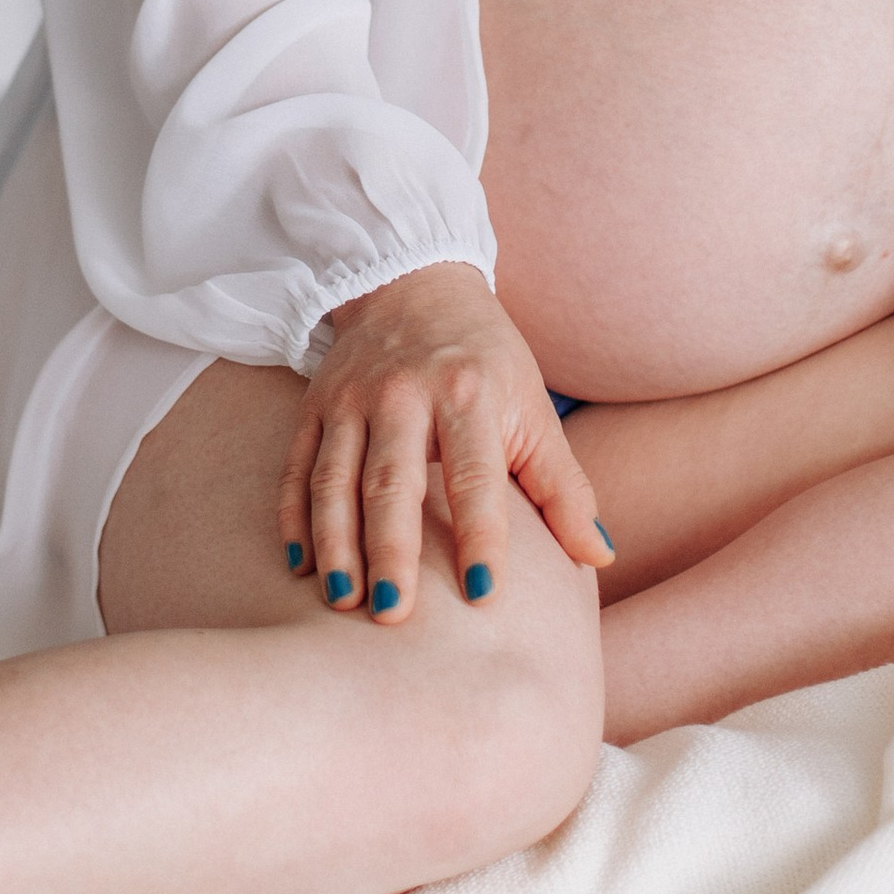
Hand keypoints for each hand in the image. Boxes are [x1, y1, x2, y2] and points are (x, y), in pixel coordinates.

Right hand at [279, 262, 609, 623]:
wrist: (413, 279)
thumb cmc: (484, 358)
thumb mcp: (531, 406)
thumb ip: (562, 485)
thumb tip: (598, 557)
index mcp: (468, 394)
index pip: (476, 476)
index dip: (481, 535)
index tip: (484, 594)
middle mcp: (404, 395)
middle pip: (392, 481)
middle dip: (391, 549)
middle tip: (392, 613)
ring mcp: (352, 399)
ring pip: (335, 479)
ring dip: (337, 544)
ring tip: (342, 602)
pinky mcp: (315, 404)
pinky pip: (297, 466)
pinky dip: (295, 518)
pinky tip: (301, 566)